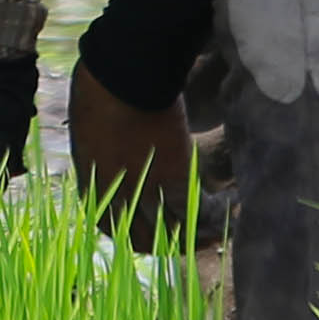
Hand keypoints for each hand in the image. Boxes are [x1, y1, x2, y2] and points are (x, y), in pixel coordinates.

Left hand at [69, 67, 197, 249]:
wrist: (122, 75)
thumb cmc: (100, 85)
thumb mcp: (89, 124)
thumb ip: (100, 144)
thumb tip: (109, 141)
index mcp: (90, 181)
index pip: (108, 225)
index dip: (128, 232)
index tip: (143, 232)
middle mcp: (116, 194)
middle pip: (140, 238)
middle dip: (161, 243)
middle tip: (182, 241)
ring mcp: (146, 189)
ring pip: (170, 231)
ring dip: (193, 236)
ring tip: (211, 235)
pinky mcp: (174, 177)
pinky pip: (195, 210)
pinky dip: (214, 214)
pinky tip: (230, 207)